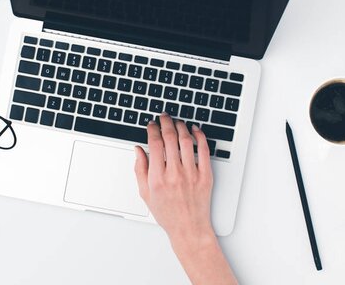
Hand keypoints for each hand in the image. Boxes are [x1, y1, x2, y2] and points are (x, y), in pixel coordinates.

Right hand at [134, 113, 236, 284]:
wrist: (189, 227)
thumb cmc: (167, 213)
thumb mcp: (145, 193)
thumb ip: (140, 169)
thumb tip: (138, 149)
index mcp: (157, 178)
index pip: (154, 144)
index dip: (152, 130)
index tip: (151, 124)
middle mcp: (174, 174)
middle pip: (170, 138)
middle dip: (165, 122)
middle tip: (164, 117)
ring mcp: (191, 174)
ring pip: (186, 141)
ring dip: (181, 126)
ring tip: (177, 122)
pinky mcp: (205, 175)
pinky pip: (204, 150)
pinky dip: (200, 137)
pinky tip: (195, 130)